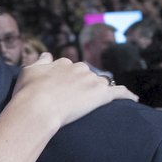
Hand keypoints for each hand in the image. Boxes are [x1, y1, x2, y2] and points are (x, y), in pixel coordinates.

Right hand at [12, 53, 136, 130]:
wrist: (37, 107)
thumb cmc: (28, 92)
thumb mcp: (28, 71)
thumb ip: (40, 61)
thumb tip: (46, 54)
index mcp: (63, 63)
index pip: (68, 67)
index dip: (65, 78)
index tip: (60, 88)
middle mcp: (79, 68)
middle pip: (86, 74)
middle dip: (83, 83)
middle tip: (73, 99)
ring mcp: (91, 81)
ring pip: (101, 83)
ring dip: (99, 90)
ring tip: (96, 102)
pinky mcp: (102, 95)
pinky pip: (119, 93)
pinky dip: (127, 95)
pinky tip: (133, 100)